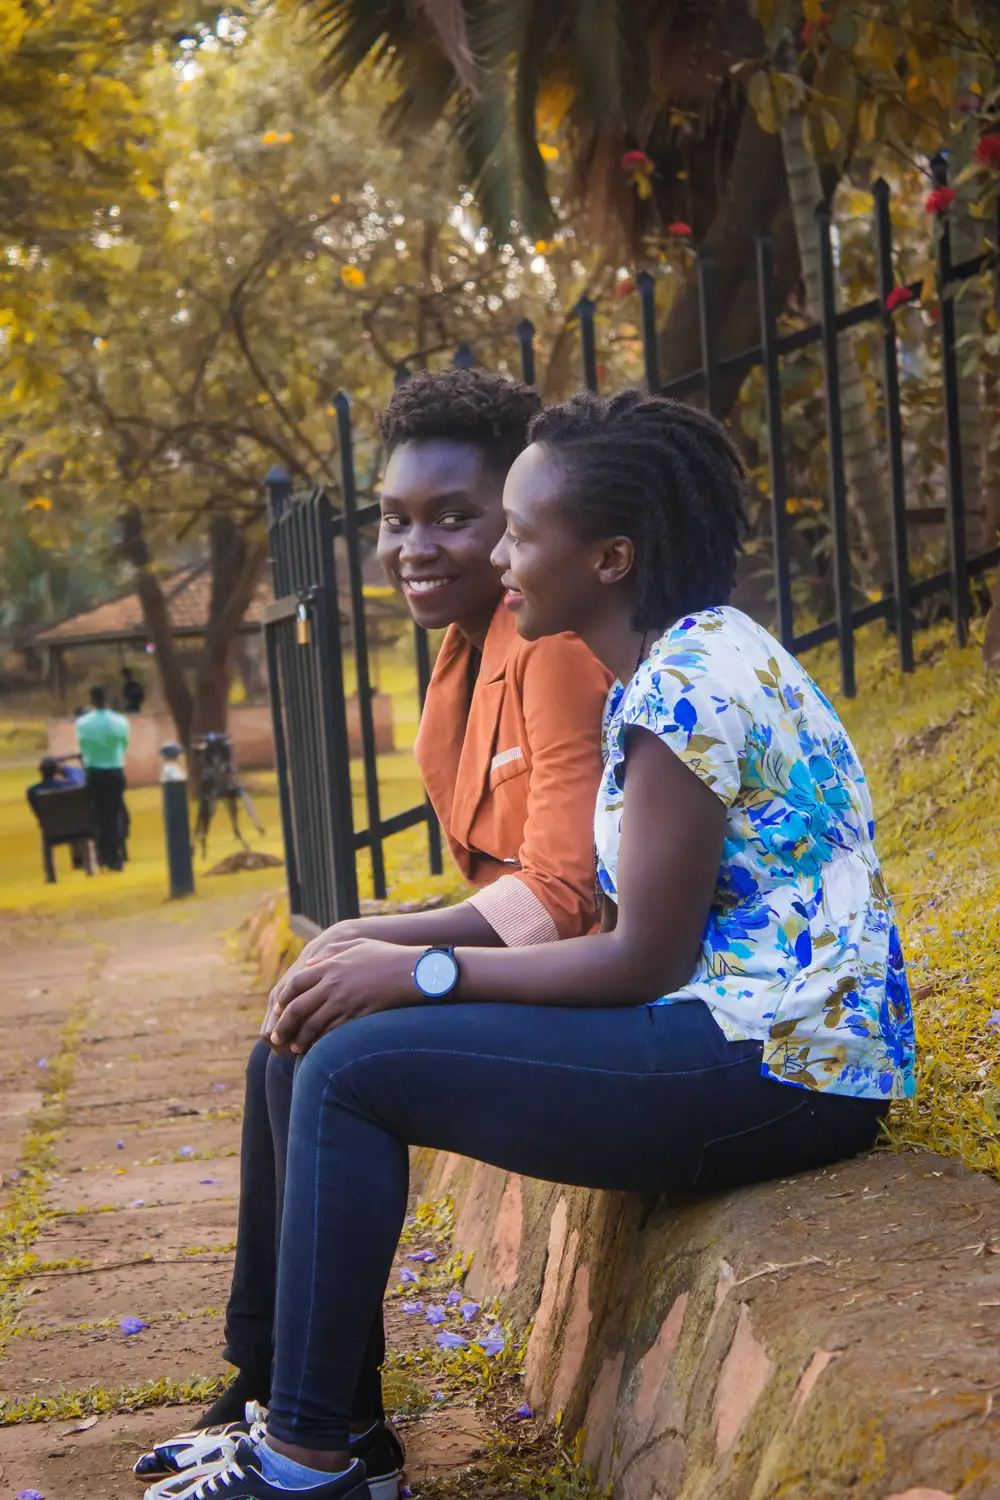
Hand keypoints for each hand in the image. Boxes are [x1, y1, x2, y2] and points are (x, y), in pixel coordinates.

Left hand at [268, 939, 418, 1054]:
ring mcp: (344, 1001)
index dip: (284, 999)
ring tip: (294, 1048)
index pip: (296, 984)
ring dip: (300, 1039)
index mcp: (330, 966)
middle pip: (298, 1008)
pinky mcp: (356, 1016)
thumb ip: (330, 953)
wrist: (412, 971)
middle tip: (276, 1038)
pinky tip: (316, 1049)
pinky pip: (331, 1032)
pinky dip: (320, 1043)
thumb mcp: (356, 945)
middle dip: (284, 1025)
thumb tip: (309, 964)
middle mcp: (332, 984)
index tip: (278, 1009)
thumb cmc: (386, 956)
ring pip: (312, 1024)